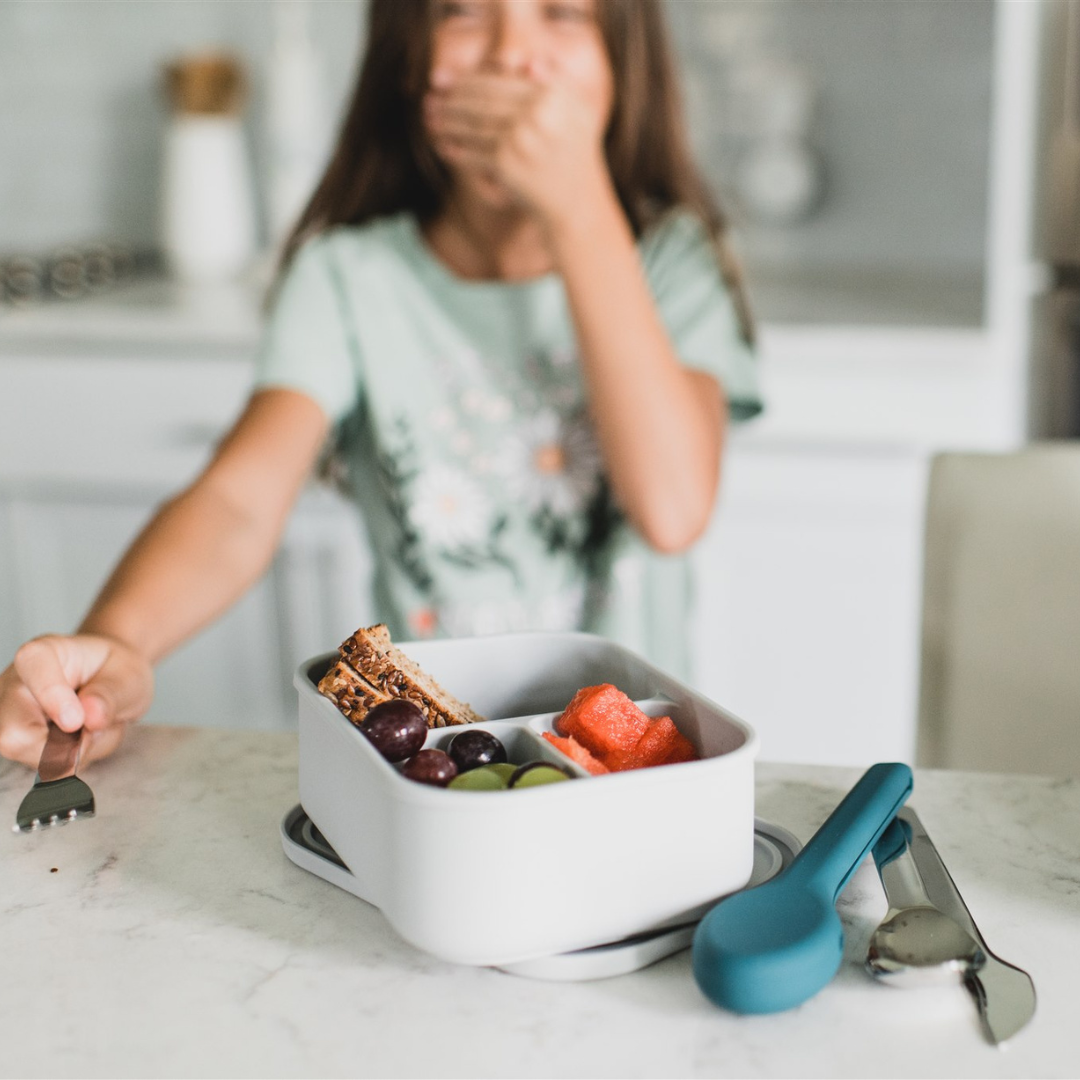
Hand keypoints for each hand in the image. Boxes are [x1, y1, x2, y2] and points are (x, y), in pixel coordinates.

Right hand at [0, 634, 153, 767]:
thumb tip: (91, 718)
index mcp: (43, 653)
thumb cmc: (115, 673)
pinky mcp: (16, 740)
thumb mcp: (127, 677)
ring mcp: (10, 715)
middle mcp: (15, 683)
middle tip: (95, 729)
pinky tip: (81, 741)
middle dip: (60, 745)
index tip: (75, 720)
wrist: (110, 682)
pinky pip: (39, 766)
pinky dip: (69, 761)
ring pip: (26, 755)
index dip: (52, 696)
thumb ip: (111, 695)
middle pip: (14, 731)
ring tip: (92, 730)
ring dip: (70, 753)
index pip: (34, 668)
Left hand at [424, 62, 613, 231]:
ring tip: (432, 121)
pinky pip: (473, 153)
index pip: (499, 82)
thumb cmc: (577, 158)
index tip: (448, 82)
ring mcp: (518, 138)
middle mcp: (534, 112)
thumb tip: (528, 64)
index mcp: (550, 94)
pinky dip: (456, 151)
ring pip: (474, 126)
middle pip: (482, 101)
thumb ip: (557, 83)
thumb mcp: (580, 113)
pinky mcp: (506, 164)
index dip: (468, 81)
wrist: (578, 204)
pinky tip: (444, 148)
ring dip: (448, 123)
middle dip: (453, 100)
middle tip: (432, 101)